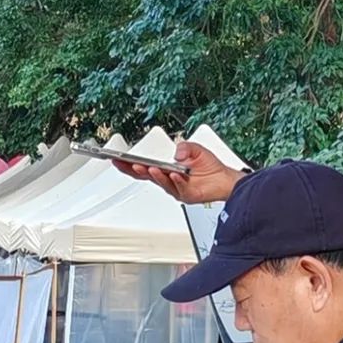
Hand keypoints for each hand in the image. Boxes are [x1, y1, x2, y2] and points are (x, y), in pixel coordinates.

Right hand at [112, 139, 242, 203]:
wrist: (224, 180)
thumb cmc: (210, 167)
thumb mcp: (196, 149)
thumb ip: (185, 147)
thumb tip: (177, 152)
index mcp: (166, 170)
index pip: (143, 167)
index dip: (129, 164)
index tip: (118, 159)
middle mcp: (168, 180)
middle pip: (146, 176)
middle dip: (134, 170)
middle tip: (126, 164)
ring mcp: (176, 189)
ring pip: (161, 182)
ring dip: (155, 175)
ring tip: (150, 167)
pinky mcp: (186, 195)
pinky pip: (179, 187)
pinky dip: (176, 181)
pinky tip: (174, 175)